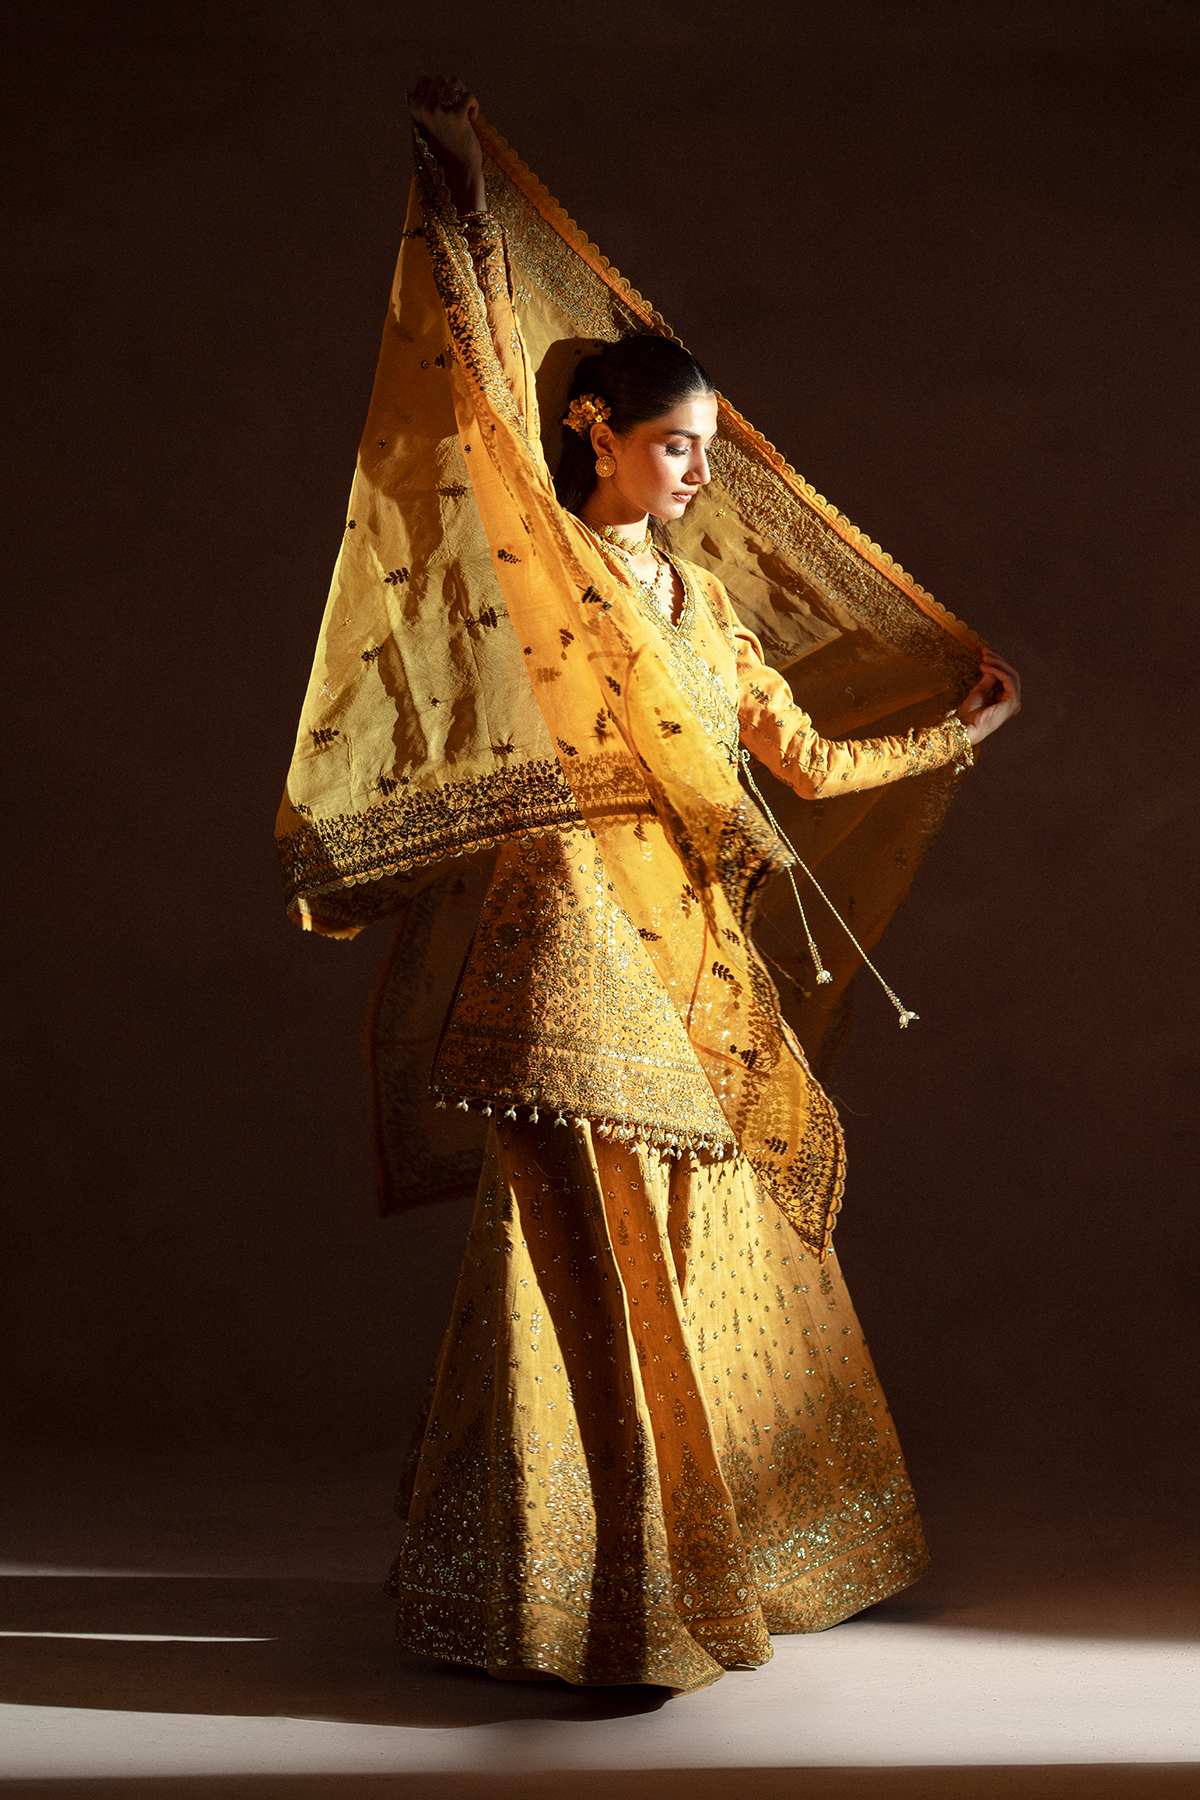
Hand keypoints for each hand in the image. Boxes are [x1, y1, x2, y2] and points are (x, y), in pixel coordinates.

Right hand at [406, 73, 484, 213]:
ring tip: (464, 107)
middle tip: (457, 102)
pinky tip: (472, 118)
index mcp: (416, 111)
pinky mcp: (457, 116)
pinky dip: (474, 105)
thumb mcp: (429, 127)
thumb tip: (426, 85)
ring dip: (462, 91)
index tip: (443, 101)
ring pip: (454, 81)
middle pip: (438, 78)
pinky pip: (468, 95)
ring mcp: (441, 112)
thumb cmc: (446, 148)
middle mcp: (426, 109)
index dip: (435, 87)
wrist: (459, 169)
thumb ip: (427, 107)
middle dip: (451, 87)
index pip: (422, 82)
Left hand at [958, 647, 1020, 746]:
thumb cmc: (970, 713)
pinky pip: (1008, 680)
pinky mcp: (1012, 702)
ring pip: (1011, 675)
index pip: (1006, 676)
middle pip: (1011, 674)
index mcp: (1006, 699)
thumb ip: (989, 678)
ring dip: (997, 664)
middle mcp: (1013, 700)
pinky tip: (985, 667)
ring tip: (984, 658)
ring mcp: (1014, 702)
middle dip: (998, 661)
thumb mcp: (980, 690)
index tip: (984, 653)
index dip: (997, 663)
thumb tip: (992, 664)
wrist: (967, 726)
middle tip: (984, 652)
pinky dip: (997, 671)